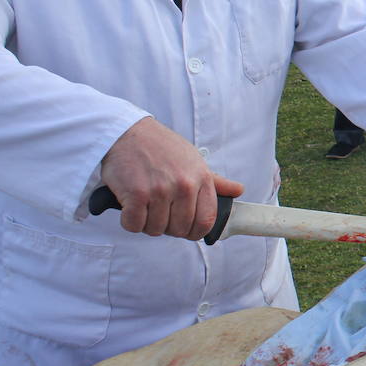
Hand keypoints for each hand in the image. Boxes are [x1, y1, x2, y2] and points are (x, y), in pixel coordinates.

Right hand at [98, 118, 243, 239]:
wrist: (128, 133)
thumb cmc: (162, 147)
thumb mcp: (194, 160)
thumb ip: (216, 181)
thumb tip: (237, 190)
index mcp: (202, 178)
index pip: (206, 221)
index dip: (195, 232)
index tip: (186, 230)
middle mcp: (184, 185)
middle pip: (180, 229)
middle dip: (169, 227)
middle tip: (160, 213)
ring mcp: (160, 190)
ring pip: (156, 229)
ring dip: (148, 223)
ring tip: (145, 205)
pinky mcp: (136, 194)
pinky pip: (135, 225)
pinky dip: (130, 221)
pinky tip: (131, 206)